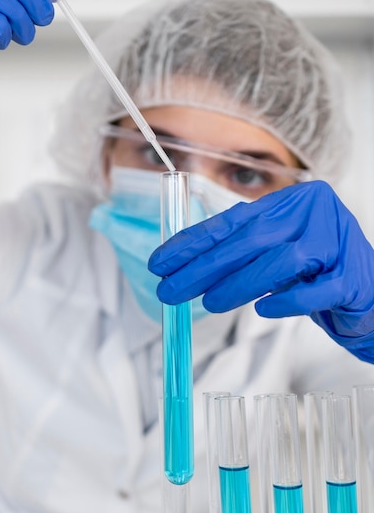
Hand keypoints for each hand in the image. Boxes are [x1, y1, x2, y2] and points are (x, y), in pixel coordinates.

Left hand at [149, 181, 373, 361]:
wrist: (369, 293)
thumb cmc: (317, 270)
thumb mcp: (277, 251)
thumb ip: (242, 248)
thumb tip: (184, 262)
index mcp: (291, 201)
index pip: (234, 221)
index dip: (193, 242)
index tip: (160, 262)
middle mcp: (315, 213)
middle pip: (252, 239)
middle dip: (204, 266)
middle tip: (170, 289)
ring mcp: (338, 242)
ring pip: (281, 262)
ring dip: (238, 284)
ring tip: (208, 303)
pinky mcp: (353, 277)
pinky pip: (316, 290)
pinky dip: (288, 301)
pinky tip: (263, 310)